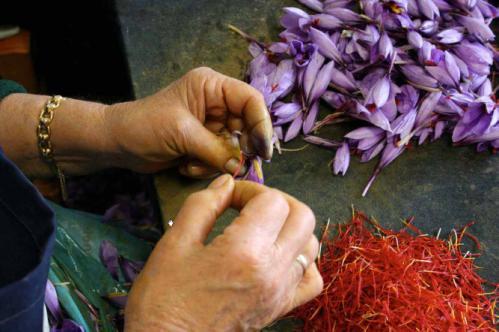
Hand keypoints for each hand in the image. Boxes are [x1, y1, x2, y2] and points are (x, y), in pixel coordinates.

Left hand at [107, 67, 272, 176]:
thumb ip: (216, 150)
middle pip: (247, 126)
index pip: (250, 100)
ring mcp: (211, 125)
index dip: (261, 124)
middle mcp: (216, 104)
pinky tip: (185, 165)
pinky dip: (206, 167)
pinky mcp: (205, 144)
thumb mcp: (182, 134)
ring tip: (192, 163)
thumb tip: (242, 166)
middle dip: (239, 149)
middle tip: (234, 166)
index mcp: (212, 87)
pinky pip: (221, 159)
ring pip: (234, 147)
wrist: (117, 144)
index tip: (263, 151)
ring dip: (216, 161)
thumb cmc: (144, 126)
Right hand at [124, 175, 322, 330]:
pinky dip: (303, 261)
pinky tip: (279, 257)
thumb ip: (204, 204)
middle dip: (277, 201)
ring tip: (262, 228)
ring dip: (290, 226)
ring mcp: (281, 292)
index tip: (228, 198)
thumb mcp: (174, 242)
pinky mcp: (281, 309)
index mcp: (245, 251)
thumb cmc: (163, 298)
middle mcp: (273, 271)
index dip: (249, 190)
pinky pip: (311, 280)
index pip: (271, 201)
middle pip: (302, 215)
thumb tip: (227, 183)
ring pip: (311, 244)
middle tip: (249, 206)